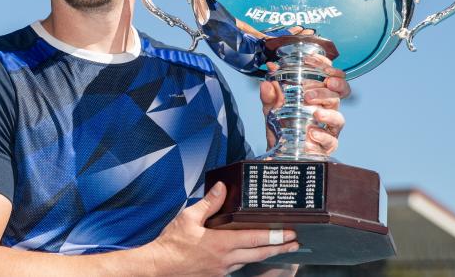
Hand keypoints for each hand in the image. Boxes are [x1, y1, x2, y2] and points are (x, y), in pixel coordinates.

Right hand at [147, 182, 298, 275]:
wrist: (159, 268)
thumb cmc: (172, 244)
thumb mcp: (188, 218)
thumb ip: (209, 203)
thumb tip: (223, 188)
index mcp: (221, 243)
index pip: (255, 239)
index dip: (275, 236)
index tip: (290, 233)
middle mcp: (226, 259)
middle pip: (259, 253)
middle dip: (279, 248)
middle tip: (295, 243)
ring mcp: (222, 269)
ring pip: (249, 261)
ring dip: (265, 254)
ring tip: (278, 247)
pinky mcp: (216, 274)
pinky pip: (237, 266)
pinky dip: (247, 259)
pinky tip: (249, 255)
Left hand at [260, 53, 349, 155]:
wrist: (276, 153)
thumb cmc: (280, 126)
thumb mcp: (271, 108)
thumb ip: (269, 95)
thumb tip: (267, 81)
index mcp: (317, 95)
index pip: (330, 77)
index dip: (328, 68)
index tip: (317, 63)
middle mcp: (326, 109)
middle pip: (338, 94)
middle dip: (331, 88)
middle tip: (310, 93)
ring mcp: (328, 128)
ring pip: (338, 117)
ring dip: (329, 113)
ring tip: (316, 113)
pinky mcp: (326, 145)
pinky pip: (331, 140)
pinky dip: (323, 136)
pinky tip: (313, 133)